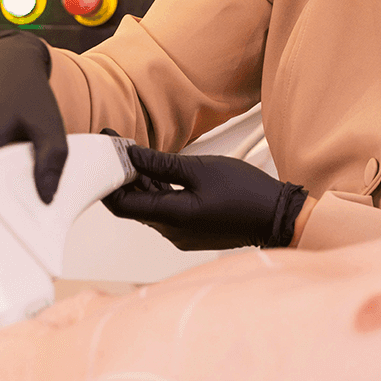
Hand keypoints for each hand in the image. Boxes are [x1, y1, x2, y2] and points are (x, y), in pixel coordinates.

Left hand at [102, 144, 307, 249]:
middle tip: (115, 147)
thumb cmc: (245, 193)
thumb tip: (131, 155)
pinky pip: (164, 209)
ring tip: (132, 154)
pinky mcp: (190, 228)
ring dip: (139, 182)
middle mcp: (171, 231)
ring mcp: (180, 232)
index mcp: (171, 218)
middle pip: (132, 205)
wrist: (275, 215)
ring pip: (148, 206)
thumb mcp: (200, 169)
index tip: (104, 152)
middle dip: (120, 176)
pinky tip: (154, 172)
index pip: (122, 204)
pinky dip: (156, 190)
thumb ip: (162, 164)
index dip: (107, 179)